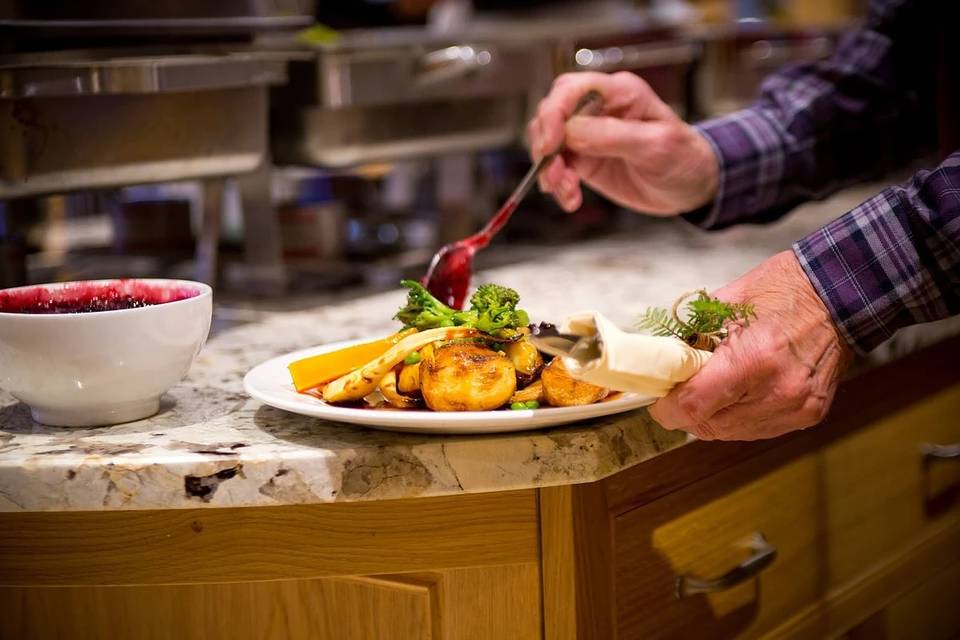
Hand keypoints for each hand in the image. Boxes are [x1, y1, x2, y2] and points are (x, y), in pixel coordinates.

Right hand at [528, 71, 718, 213]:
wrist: (691, 186)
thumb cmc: (684, 158)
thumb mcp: (656, 145)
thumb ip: (613, 135)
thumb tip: (571, 131)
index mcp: (620, 93)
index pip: (573, 88)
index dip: (555, 111)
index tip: (553, 142)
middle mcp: (599, 108)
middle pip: (552, 111)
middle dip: (545, 140)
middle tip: (553, 170)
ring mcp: (589, 134)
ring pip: (549, 141)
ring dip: (549, 168)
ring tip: (566, 189)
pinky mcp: (585, 158)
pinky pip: (557, 167)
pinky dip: (557, 185)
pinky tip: (571, 199)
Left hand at [649, 251, 852, 440]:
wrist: (839, 296)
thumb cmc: (783, 290)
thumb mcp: (727, 302)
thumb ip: (691, 336)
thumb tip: (662, 359)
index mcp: (753, 359)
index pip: (693, 406)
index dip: (667, 408)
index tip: (658, 399)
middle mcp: (776, 392)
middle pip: (708, 425)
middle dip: (686, 411)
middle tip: (680, 389)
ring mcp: (794, 408)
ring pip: (730, 433)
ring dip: (712, 416)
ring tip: (712, 387)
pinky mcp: (807, 415)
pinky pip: (756, 429)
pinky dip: (738, 416)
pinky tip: (738, 393)